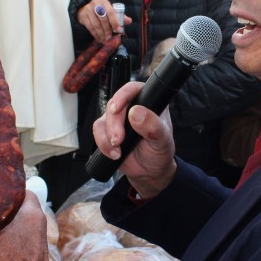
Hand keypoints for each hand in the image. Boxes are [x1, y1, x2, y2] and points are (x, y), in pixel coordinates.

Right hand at [77, 0, 128, 43]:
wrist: (85, 8)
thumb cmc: (101, 10)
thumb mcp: (110, 11)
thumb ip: (120, 16)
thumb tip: (129, 21)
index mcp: (104, 2)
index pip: (111, 12)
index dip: (115, 22)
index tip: (118, 30)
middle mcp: (95, 4)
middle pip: (103, 19)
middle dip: (107, 30)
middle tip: (110, 38)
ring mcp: (88, 10)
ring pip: (96, 24)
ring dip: (101, 34)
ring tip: (105, 40)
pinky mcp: (83, 16)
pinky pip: (90, 27)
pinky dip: (95, 34)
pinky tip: (99, 39)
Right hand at [92, 81, 176, 197]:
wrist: (149, 171)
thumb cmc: (159, 151)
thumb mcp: (162, 140)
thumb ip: (152, 126)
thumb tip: (136, 112)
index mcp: (149, 103)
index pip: (134, 89)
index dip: (123, 95)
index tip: (116, 108)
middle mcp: (132, 107)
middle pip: (114, 105)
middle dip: (113, 124)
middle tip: (118, 139)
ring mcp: (118, 119)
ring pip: (103, 119)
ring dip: (106, 136)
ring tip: (118, 150)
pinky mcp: (107, 131)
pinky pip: (97, 132)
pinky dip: (103, 144)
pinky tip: (114, 153)